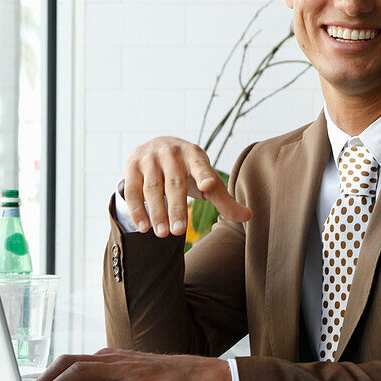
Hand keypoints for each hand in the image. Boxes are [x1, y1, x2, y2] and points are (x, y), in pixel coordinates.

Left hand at [26, 348, 233, 380]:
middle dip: (44, 380)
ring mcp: (120, 371)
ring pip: (76, 373)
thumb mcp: (130, 377)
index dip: (49, 375)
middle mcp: (111, 359)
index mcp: (109, 357)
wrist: (194, 377)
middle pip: (67, 363)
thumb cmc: (165, 380)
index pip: (70, 361)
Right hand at [122, 136, 251, 236]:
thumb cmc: (188, 170)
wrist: (156, 147)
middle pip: (174, 182)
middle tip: (178, 232)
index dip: (204, 175)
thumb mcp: (207, 181)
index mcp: (194, 155)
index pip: (200, 165)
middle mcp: (171, 153)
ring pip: (152, 187)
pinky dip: (137, 209)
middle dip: (176, 208)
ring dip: (156, 212)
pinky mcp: (132, 166)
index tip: (208, 186)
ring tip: (162, 233)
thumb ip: (224, 199)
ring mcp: (150, 158)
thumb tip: (248, 216)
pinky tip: (143, 227)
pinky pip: (132, 190)